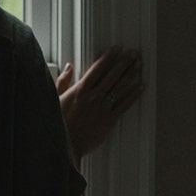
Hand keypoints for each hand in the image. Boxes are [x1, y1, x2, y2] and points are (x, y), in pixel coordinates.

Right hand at [56, 46, 143, 163]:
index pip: (97, 69)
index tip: (116, 49)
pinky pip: (124, 105)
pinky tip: (140, 87)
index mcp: (79, 91)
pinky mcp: (109, 120)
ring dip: (131, 74)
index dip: (108, 57)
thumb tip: (69, 67)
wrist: (66, 145)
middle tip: (133, 53)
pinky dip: (134, 95)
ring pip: (120, 87)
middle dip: (124, 62)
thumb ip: (62, 82)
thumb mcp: (55, 99)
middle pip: (112, 75)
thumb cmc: (59, 124)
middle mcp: (92, 97)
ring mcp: (102, 108)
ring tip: (138, 65)